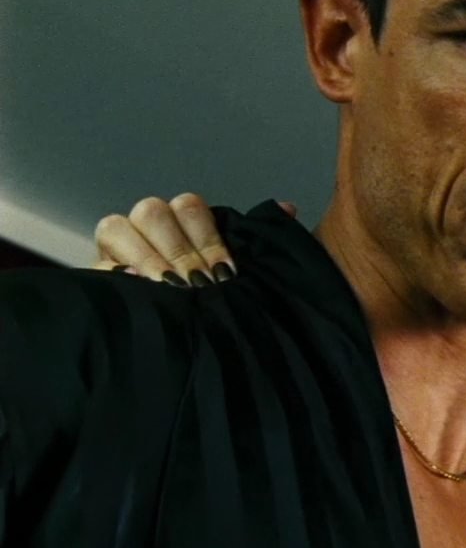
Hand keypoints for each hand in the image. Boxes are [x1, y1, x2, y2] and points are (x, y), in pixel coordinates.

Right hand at [92, 194, 294, 286]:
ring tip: (168, 289)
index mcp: (183, 222)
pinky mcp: (98, 276)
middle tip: (196, 284)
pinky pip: (95, 266)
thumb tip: (288, 209)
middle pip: (151, 211)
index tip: (225, 272)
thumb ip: (260, 241)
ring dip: (146, 259)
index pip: (189, 206)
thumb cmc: (220, 299)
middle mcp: (149, 228)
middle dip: (177, 250)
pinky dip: (112, 275)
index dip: (207, 237)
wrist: (191, 342)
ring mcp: (118, 249)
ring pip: (117, 226)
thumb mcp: (246, 273)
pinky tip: (136, 291)